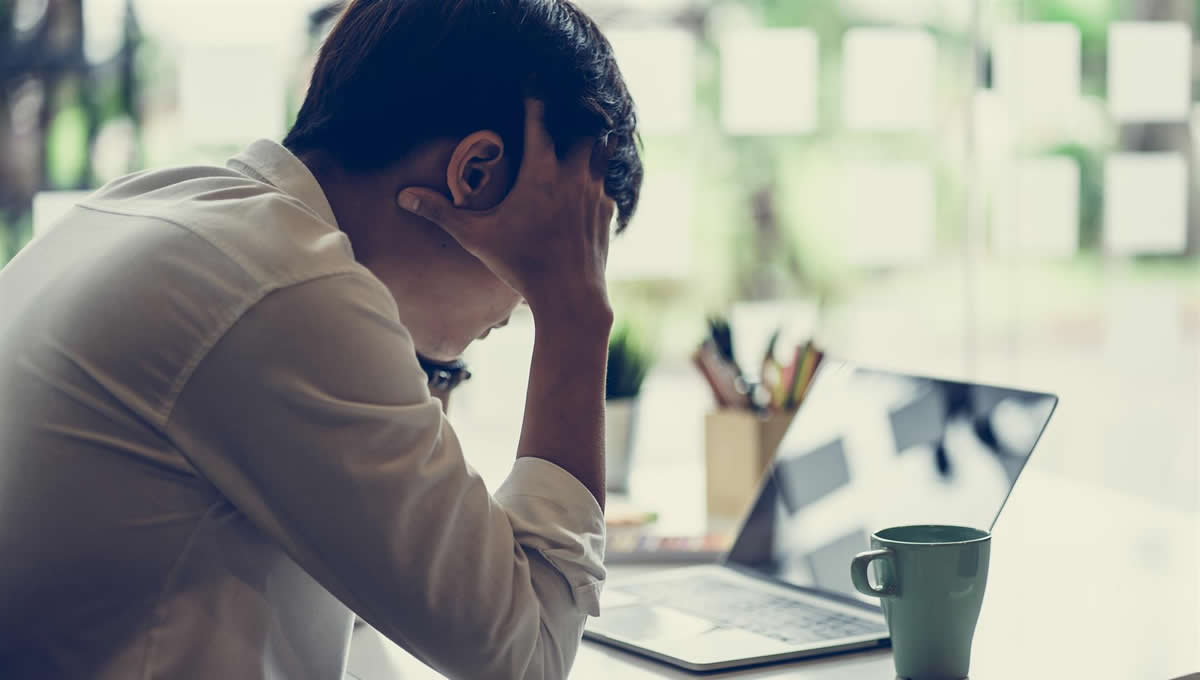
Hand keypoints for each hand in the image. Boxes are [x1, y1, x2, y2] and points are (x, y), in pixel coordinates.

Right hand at [397, 99, 614, 325]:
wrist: (570, 296)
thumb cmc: (522, 265)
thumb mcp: (476, 237)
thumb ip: (441, 213)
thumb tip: (404, 196)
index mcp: (541, 171)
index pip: (539, 118)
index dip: (535, 97)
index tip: (532, 82)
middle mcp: (573, 174)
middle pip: (582, 129)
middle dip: (572, 123)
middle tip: (560, 121)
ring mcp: (596, 192)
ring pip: (602, 152)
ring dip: (589, 147)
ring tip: (577, 146)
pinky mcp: (608, 211)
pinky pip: (606, 184)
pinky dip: (596, 181)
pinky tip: (585, 189)